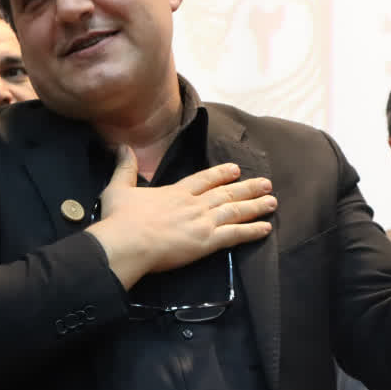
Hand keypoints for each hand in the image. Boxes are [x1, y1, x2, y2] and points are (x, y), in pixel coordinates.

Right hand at [87, 145, 275, 288]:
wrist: (126, 242)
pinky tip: (266, 228)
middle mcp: (194, 204)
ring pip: (236, 211)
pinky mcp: (206, 242)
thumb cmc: (120, 219)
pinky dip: (252, 231)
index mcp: (176, 192)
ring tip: (272, 202)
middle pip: (226, 193)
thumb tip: (121, 147)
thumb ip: (125, 168)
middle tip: (266, 184)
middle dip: (248, 188)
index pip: (204, 180)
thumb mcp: (118, 188)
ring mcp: (202, 222)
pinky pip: (235, 235)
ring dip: (256, 206)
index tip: (235, 169)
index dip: (221, 174)